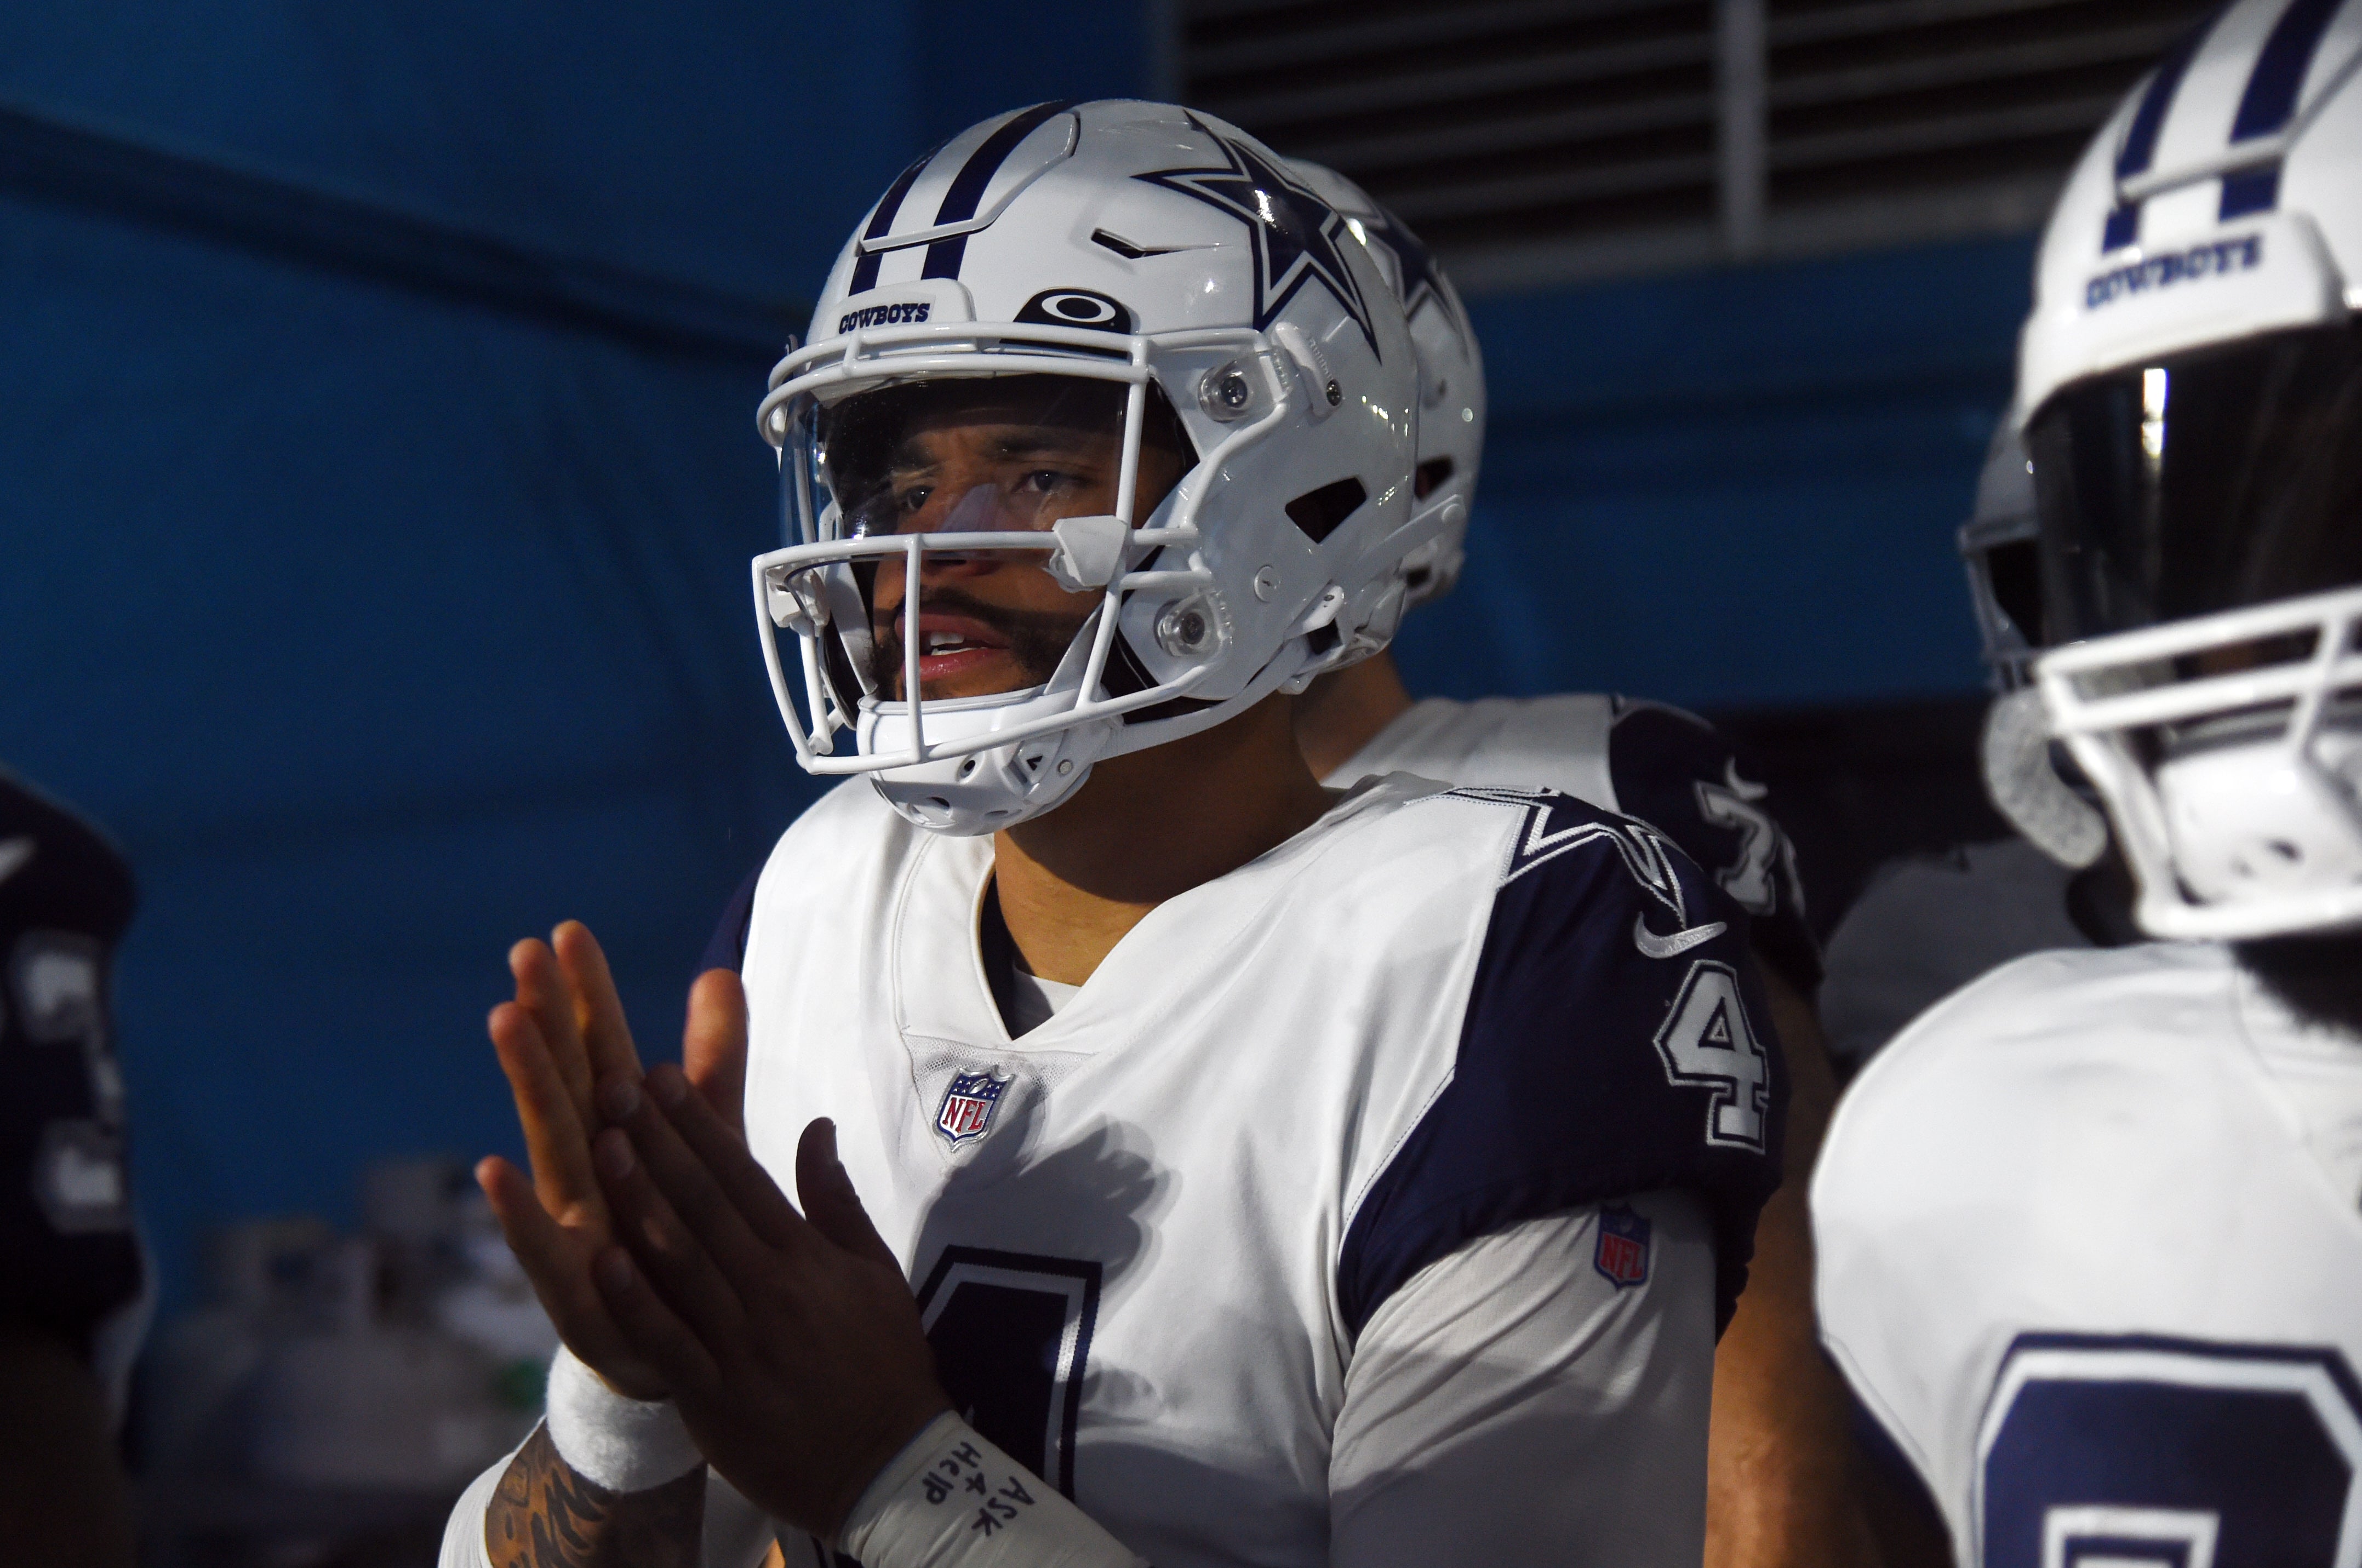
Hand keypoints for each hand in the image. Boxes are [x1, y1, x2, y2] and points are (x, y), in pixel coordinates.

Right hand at [477, 923, 741, 1400]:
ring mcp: (576, 1226)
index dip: (588, 995)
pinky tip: (492, 1170)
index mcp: (625, 1132)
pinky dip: (519, 1214)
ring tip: (505, 1020)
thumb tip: (721, 971)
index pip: (605, 1051)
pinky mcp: (574, 1291)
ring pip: (551, 1147)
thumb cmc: (686, 1226)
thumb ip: (714, 1059)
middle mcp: (591, 1169)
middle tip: (525, 952)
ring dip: (528, 1085)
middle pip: (569, 1083)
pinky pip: (542, 1251)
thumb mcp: (711, 1136)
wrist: (687, 1344)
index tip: (568, 930)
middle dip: (547, 1018)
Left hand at [586, 1061, 950, 1539]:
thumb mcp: (875, 1273)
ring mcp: (741, 1343)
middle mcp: (771, 1289)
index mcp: (807, 1257)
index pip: (743, 1175)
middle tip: (613, 1087)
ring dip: (638, 1200)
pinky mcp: (716, 1396)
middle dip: (656, 1142)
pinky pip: (670, 1342)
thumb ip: (837, 1201)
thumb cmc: (883, 1362)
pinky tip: (601, 1259)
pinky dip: (636, 1303)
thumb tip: (817, 1127)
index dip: (697, 1124)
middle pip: (704, 1203)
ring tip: (600, 1147)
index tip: (660, 1076)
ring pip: (681, 1261)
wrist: (887, 1466)